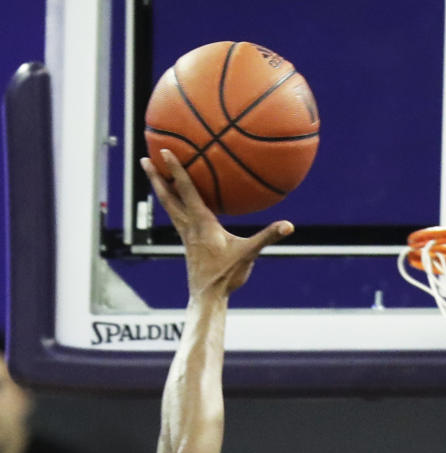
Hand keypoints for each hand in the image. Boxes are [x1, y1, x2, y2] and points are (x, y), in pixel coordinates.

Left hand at [140, 150, 292, 296]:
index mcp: (201, 222)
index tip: (164, 150)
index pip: (185, 189)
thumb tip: (289, 226)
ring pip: (169, 206)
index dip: (176, 168)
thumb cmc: (226, 276)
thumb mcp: (248, 254)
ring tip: (155, 175)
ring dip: (161, 189)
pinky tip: (180, 204)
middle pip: (167, 196)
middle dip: (156, 176)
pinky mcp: (187, 244)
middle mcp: (188, 226)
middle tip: (144, 158)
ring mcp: (185, 235)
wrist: (208, 297)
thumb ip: (267, 237)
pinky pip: (177, 217)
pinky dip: (174, 205)